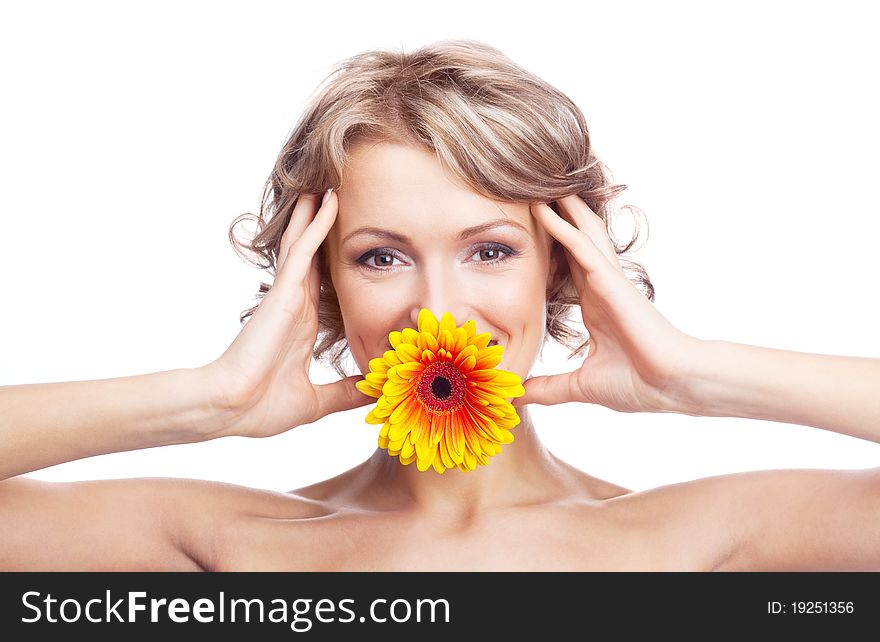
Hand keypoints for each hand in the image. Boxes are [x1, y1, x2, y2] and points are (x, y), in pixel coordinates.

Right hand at [202, 190, 372, 436]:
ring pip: (306, 244)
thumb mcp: (317, 401)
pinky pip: (303, 250)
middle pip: (314, 256)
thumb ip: (346, 393)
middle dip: (323, 230)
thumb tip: (374, 391)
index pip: (324, 285)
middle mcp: (296, 305)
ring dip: (317, 215)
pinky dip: (316, 225)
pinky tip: (327, 201)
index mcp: (304, 326)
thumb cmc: (262, 408)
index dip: (334, 263)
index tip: (352, 246)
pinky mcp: (283, 291)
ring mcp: (288, 295)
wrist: (231, 409)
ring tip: (331, 185)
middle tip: (338, 199)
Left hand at [516, 195, 701, 412]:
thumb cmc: (638, 384)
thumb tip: (516, 396)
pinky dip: (562, 228)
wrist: (671, 385)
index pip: (564, 267)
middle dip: (554, 216)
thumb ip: (546, 387)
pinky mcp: (611, 281)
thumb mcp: (578, 386)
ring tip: (537, 183)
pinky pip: (582, 248)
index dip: (548, 245)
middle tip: (529, 190)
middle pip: (572, 241)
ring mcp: (606, 281)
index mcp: (593, 306)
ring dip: (559, 209)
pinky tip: (545, 209)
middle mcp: (599, 287)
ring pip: (578, 234)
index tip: (524, 229)